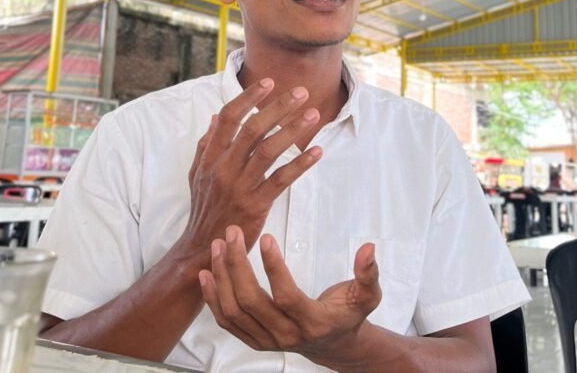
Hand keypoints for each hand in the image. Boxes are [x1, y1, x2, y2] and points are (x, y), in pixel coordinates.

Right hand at [177, 79, 322, 260]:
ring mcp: (239, 186)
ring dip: (293, 129)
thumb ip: (205, 145)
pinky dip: (300, 164)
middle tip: (300, 92)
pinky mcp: (255, 205)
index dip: (248, 98)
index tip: (267, 82)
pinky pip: (281, 179)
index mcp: (210, 157)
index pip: (228, 118)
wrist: (202, 249)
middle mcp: (223, 167)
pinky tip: (316, 152)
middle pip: (252, 128)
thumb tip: (214, 117)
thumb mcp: (197, 175)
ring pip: (268, 150)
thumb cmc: (204, 210)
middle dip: (278, 107)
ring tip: (312, 114)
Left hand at [199, 226, 381, 364]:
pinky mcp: (253, 340)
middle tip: (232, 233)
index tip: (265, 237)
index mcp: (313, 323)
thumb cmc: (349, 313)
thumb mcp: (367, 295)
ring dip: (221, 276)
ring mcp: (266, 341)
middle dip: (237, 264)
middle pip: (252, 302)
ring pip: (234, 310)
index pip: (286, 296)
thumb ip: (368, 273)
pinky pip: (226, 321)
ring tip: (218, 245)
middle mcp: (286, 336)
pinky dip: (212, 297)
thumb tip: (368, 248)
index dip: (274, 268)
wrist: (333, 343)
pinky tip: (207, 272)